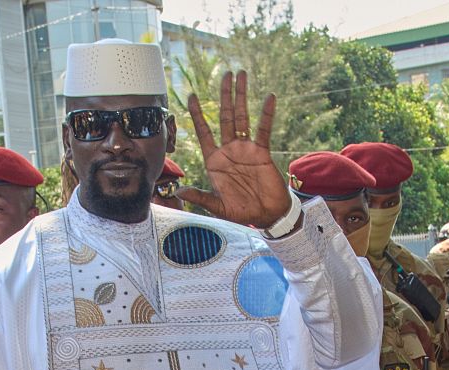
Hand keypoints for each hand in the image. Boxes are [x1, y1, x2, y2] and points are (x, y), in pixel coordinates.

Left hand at [179, 71, 291, 228]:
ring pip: (242, 117)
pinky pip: (264, 130)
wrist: (267, 215)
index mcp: (215, 161)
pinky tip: (269, 97)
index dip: (197, 114)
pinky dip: (266, 114)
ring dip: (241, 97)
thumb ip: (200, 197)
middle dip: (224, 96)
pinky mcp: (262, 152)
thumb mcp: (218, 206)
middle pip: (224, 117)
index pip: (203, 132)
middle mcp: (229, 150)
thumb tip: (179, 191)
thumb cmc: (242, 212)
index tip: (191, 96)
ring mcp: (246, 149)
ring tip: (241, 75)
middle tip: (225, 74)